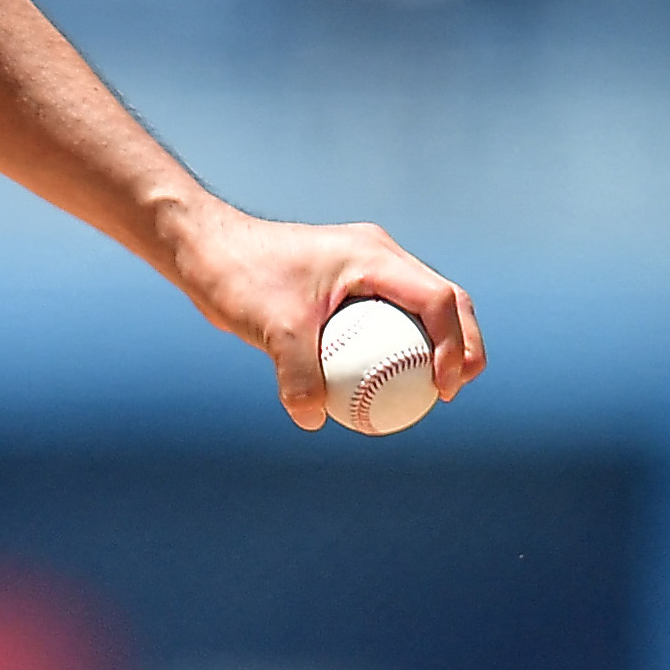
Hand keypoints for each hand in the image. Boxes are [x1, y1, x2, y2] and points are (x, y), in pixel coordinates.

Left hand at [181, 209, 488, 432]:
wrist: (206, 249)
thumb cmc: (239, 277)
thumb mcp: (272, 329)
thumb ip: (299, 373)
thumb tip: (314, 420)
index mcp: (374, 255)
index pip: (439, 299)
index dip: (455, 345)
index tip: (443, 389)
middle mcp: (378, 256)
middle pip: (445, 300)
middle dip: (463, 345)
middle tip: (454, 393)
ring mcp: (364, 269)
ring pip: (419, 309)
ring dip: (436, 347)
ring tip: (432, 395)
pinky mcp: (345, 286)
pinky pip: (385, 320)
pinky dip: (396, 350)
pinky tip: (384, 391)